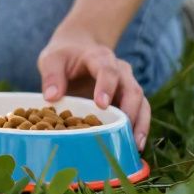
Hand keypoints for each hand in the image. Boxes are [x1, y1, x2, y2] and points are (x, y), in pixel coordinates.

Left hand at [37, 28, 150, 149]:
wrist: (77, 48)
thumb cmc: (64, 56)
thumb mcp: (52, 59)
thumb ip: (52, 76)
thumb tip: (51, 97)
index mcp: (99, 57)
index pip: (107, 70)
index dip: (106, 87)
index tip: (101, 105)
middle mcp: (120, 70)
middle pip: (132, 89)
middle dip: (130, 110)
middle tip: (124, 130)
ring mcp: (127, 84)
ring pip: (142, 102)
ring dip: (141, 123)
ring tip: (135, 145)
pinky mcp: (128, 98)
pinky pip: (140, 112)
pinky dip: (140, 127)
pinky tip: (133, 145)